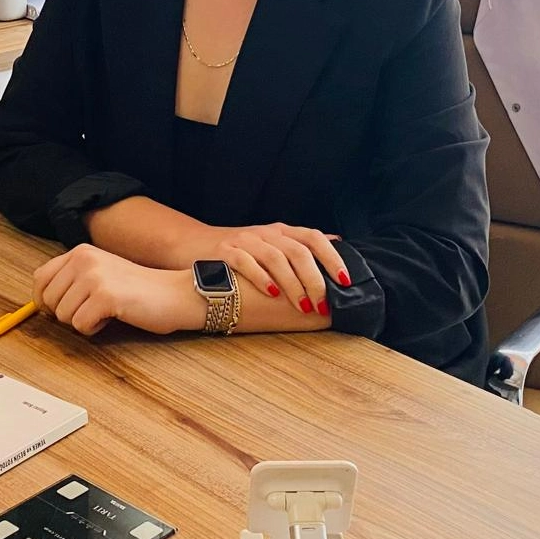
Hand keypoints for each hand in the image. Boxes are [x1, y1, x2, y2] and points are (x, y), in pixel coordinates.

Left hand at [33, 244, 201, 336]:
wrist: (175, 293)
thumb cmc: (138, 290)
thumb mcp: (100, 273)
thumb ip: (72, 280)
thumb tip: (41, 302)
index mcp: (80, 252)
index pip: (40, 278)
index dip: (44, 300)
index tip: (60, 310)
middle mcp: (84, 259)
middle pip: (48, 300)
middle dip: (66, 314)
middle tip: (92, 310)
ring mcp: (94, 276)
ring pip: (63, 316)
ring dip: (83, 322)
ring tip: (107, 311)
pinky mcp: (105, 296)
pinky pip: (81, 325)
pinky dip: (95, 329)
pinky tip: (113, 317)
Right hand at [192, 223, 347, 314]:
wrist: (193, 243)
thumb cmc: (241, 251)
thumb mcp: (272, 243)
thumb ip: (301, 245)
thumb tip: (337, 243)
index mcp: (282, 231)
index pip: (314, 238)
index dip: (332, 258)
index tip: (346, 281)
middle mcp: (266, 233)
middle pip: (298, 251)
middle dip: (314, 280)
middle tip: (322, 304)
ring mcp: (245, 240)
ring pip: (276, 258)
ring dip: (293, 284)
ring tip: (303, 306)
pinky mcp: (225, 251)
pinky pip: (246, 263)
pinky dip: (262, 278)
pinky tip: (272, 294)